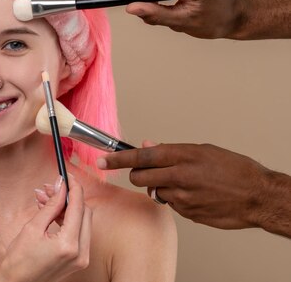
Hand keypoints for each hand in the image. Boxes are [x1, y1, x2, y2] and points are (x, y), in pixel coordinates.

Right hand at [0, 174, 91, 281]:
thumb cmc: (19, 261)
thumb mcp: (32, 228)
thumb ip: (50, 205)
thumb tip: (60, 186)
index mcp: (68, 244)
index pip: (78, 207)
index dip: (74, 188)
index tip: (67, 176)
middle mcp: (80, 253)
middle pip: (84, 213)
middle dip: (69, 197)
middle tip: (50, 188)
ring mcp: (81, 259)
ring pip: (82, 222)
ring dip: (67, 208)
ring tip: (45, 199)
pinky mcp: (78, 260)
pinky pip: (78, 233)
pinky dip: (67, 221)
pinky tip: (50, 212)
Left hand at [97, 141, 270, 229]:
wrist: (258, 196)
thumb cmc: (234, 169)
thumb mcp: (202, 150)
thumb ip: (170, 150)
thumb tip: (146, 146)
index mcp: (181, 156)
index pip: (140, 156)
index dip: (117, 159)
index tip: (102, 161)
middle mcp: (178, 176)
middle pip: (139, 177)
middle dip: (138, 175)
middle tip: (148, 172)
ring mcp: (182, 198)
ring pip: (154, 192)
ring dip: (161, 188)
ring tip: (184, 183)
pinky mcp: (187, 213)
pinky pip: (171, 205)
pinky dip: (176, 199)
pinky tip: (194, 195)